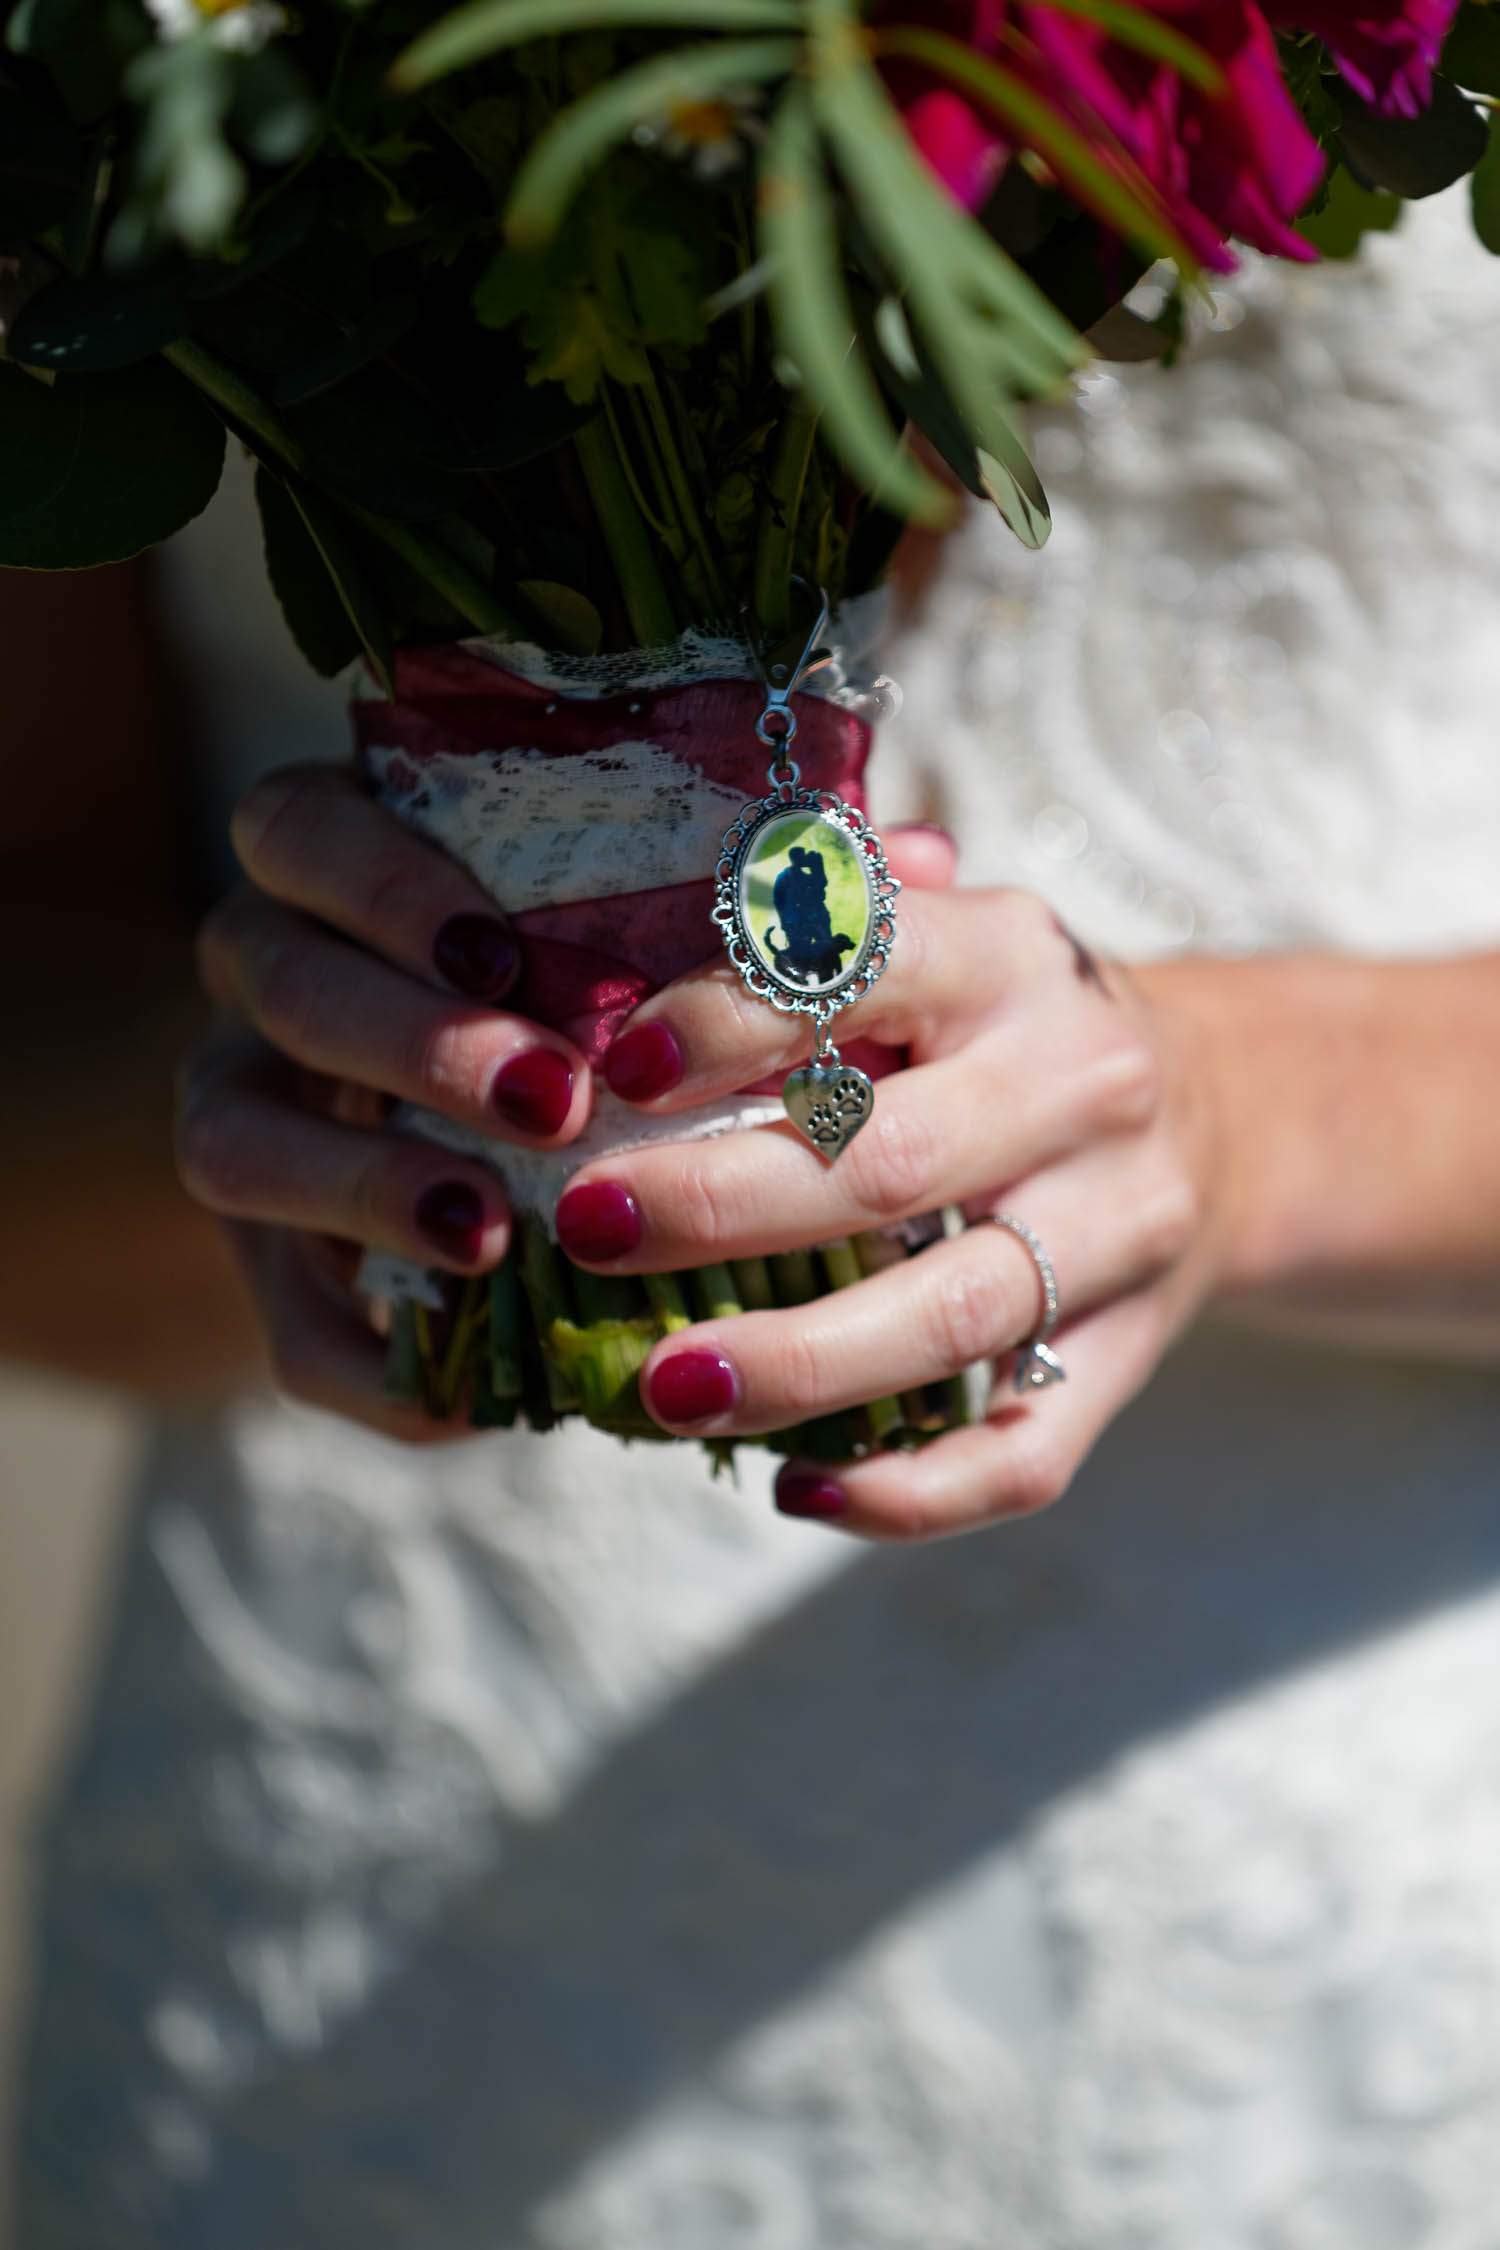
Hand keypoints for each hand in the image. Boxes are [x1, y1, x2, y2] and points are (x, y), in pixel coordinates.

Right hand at [175, 759, 955, 1440]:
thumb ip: (768, 897)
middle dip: (404, 1035)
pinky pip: (292, 1332)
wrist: (552, 1179)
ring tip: (492, 1226)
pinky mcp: (283, 1281)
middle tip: (547, 1097)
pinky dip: (376, 1364)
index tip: (511, 950)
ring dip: (361, 1182)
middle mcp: (276, 991)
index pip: (300, 827)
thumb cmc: (632, 1023)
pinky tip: (474, 1389)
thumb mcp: (687, 946)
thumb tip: (928, 848)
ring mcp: (257, 1127)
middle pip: (266, 973)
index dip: (381, 880)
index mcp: (352, 878)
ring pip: (232, 1141)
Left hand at [560, 892, 1230, 1538]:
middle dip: (721, 1205)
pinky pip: (1023, 1452)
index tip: (621, 1069)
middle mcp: (1081, 1088)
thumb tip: (619, 1006)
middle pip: (893, 1163)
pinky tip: (796, 1487)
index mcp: (1010, 960)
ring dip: (798, 1363)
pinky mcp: (1127, 1355)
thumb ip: (806, 948)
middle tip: (587, 1227)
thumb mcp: (937, 947)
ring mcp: (1118, 1231)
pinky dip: (908, 1492)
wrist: (1223, 1113)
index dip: (734, 1018)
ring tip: (666, 1386)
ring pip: (954, 1317)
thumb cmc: (1005, 1030)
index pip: (868, 968)